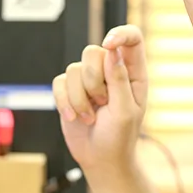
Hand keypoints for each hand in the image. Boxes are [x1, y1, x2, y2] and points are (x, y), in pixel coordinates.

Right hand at [52, 24, 147, 173]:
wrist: (100, 159)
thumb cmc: (119, 137)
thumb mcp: (125, 110)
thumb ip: (119, 79)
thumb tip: (112, 51)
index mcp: (133, 73)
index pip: (132, 39)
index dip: (120, 34)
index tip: (108, 45)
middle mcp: (111, 70)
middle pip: (93, 51)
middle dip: (93, 81)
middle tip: (102, 103)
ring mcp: (89, 79)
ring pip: (74, 69)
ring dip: (79, 99)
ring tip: (90, 116)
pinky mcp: (70, 90)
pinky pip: (59, 82)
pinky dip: (65, 102)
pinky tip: (75, 117)